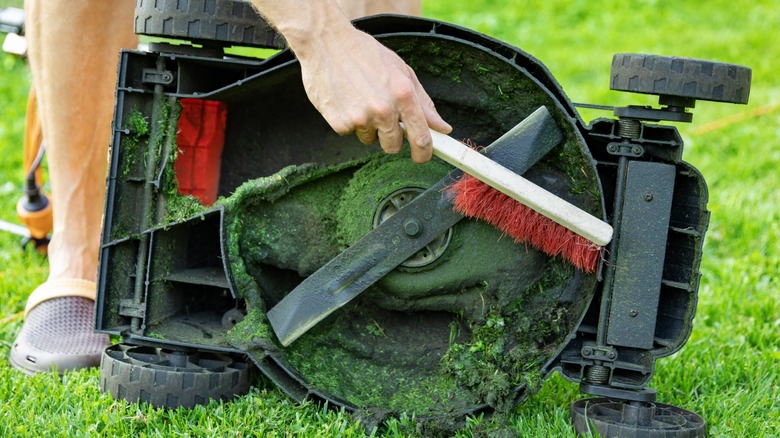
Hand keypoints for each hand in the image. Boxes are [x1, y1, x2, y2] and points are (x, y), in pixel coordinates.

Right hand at [249, 0, 450, 162]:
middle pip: (393, 146)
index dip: (424, 153)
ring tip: (359, 99)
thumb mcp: (402, 72)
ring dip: (367, 126)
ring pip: (370, 139)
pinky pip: (350, 132)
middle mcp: (383, 109)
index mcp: (404, 95)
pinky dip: (348, 121)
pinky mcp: (339, 123)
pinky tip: (344, 99)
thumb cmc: (366, 54)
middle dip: (391, 137)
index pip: (421, 138)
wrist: (326, 43)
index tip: (422, 156)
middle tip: (382, 117)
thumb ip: (423, 103)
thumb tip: (442, 128)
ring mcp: (360, 118)